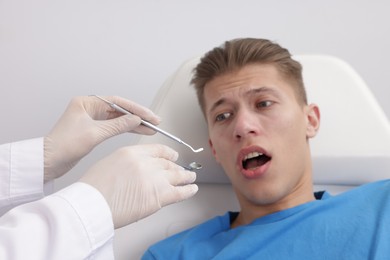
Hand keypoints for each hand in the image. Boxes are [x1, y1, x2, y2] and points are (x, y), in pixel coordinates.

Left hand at [44, 96, 159, 181]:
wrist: (48, 161)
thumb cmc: (63, 145)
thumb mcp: (94, 134)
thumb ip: (117, 126)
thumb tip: (136, 119)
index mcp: (86, 103)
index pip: (117, 102)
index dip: (136, 109)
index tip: (150, 116)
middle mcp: (89, 108)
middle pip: (120, 110)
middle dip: (138, 116)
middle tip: (155, 122)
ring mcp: (91, 119)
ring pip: (118, 119)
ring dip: (134, 124)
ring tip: (151, 129)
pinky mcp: (92, 130)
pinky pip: (114, 127)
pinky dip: (126, 130)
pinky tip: (137, 131)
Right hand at [79, 144, 197, 228]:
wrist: (91, 204)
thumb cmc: (94, 188)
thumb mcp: (110, 163)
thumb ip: (128, 162)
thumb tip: (137, 169)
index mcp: (133, 152)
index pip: (158, 150)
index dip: (168, 153)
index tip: (173, 155)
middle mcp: (147, 163)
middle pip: (168, 163)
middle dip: (176, 166)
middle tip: (181, 169)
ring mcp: (155, 179)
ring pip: (178, 175)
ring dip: (187, 176)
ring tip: (191, 177)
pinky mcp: (160, 196)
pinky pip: (181, 191)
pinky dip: (189, 190)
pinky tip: (192, 189)